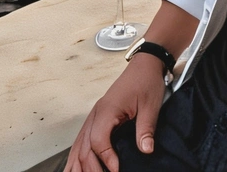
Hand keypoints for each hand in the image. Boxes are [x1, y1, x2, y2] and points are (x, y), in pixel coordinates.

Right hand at [63, 54, 166, 171]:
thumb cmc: (146, 80)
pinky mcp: (97, 117)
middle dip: (91, 168)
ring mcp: (94, 115)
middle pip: (86, 146)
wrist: (145, 64)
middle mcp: (96, 113)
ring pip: (79, 145)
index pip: (99, 140)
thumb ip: (146, 129)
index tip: (116, 171)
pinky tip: (76, 166)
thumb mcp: (150, 105)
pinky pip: (82, 139)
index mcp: (107, 109)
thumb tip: (146, 150)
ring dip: (79, 164)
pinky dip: (78, 155)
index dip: (106, 159)